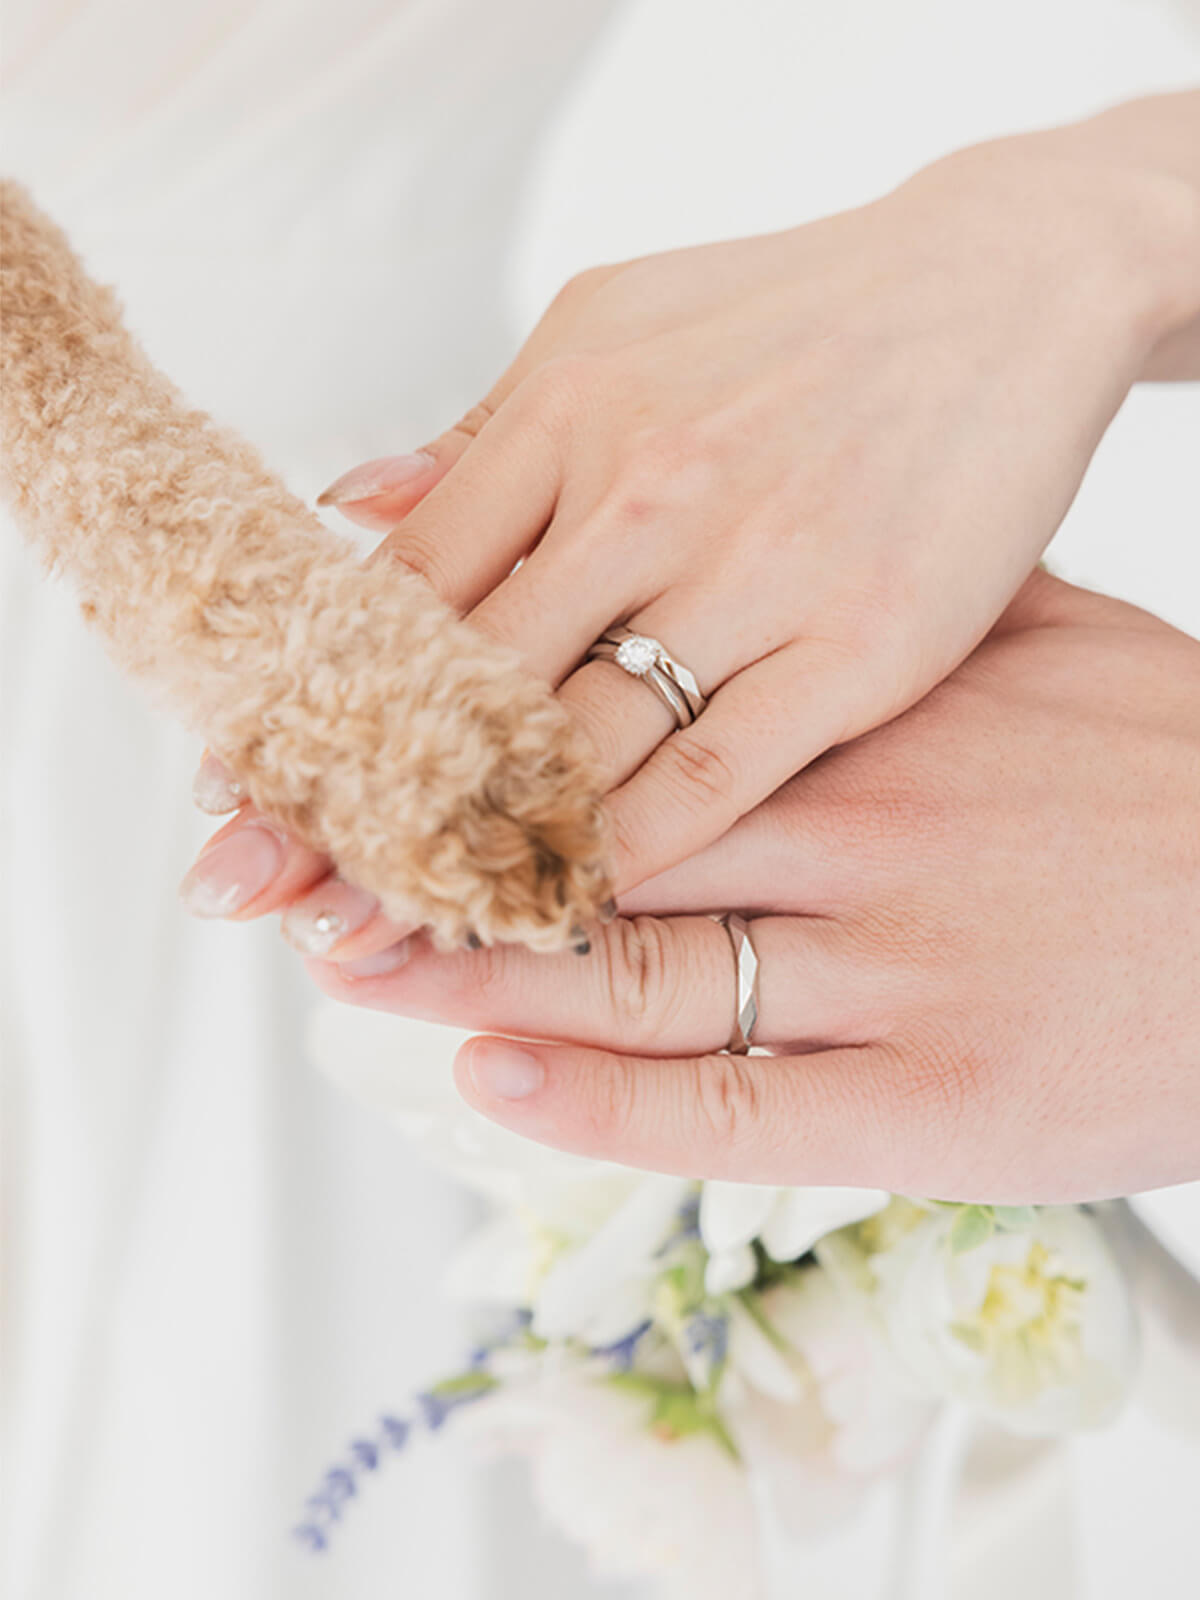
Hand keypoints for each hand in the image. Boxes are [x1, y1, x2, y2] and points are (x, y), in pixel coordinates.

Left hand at [303, 576, 1199, 1202]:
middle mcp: (873, 826)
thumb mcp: (1035, 633)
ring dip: (480, 968)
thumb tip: (719, 565)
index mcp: (880, 702)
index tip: (373, 735)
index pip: (633, 708)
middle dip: (440, 851)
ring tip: (355, 961)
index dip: (482, 729)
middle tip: (304, 862)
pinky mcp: (940, 1104)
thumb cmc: (1162, 769)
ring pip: (643, 967)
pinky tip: (493, 1078)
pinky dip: (601, 1103)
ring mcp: (901, 969)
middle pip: (603, 837)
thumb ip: (867, 609)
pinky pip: (736, 1110)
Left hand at [310, 112, 1196, 899]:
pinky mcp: (856, 647)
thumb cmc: (796, 315)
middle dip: (359, 801)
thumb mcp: (613, 325)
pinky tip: (563, 906)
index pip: (406, 587)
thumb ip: (482, 438)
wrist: (1000, 287)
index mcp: (567, 413)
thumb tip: (347, 513)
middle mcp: (645, 493)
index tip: (254, 790)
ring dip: (479, 845)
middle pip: (464, 685)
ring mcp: (754, 572)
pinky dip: (630, 851)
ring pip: (580, 745)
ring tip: (394, 926)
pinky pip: (718, 776)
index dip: (321, 698)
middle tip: (273, 898)